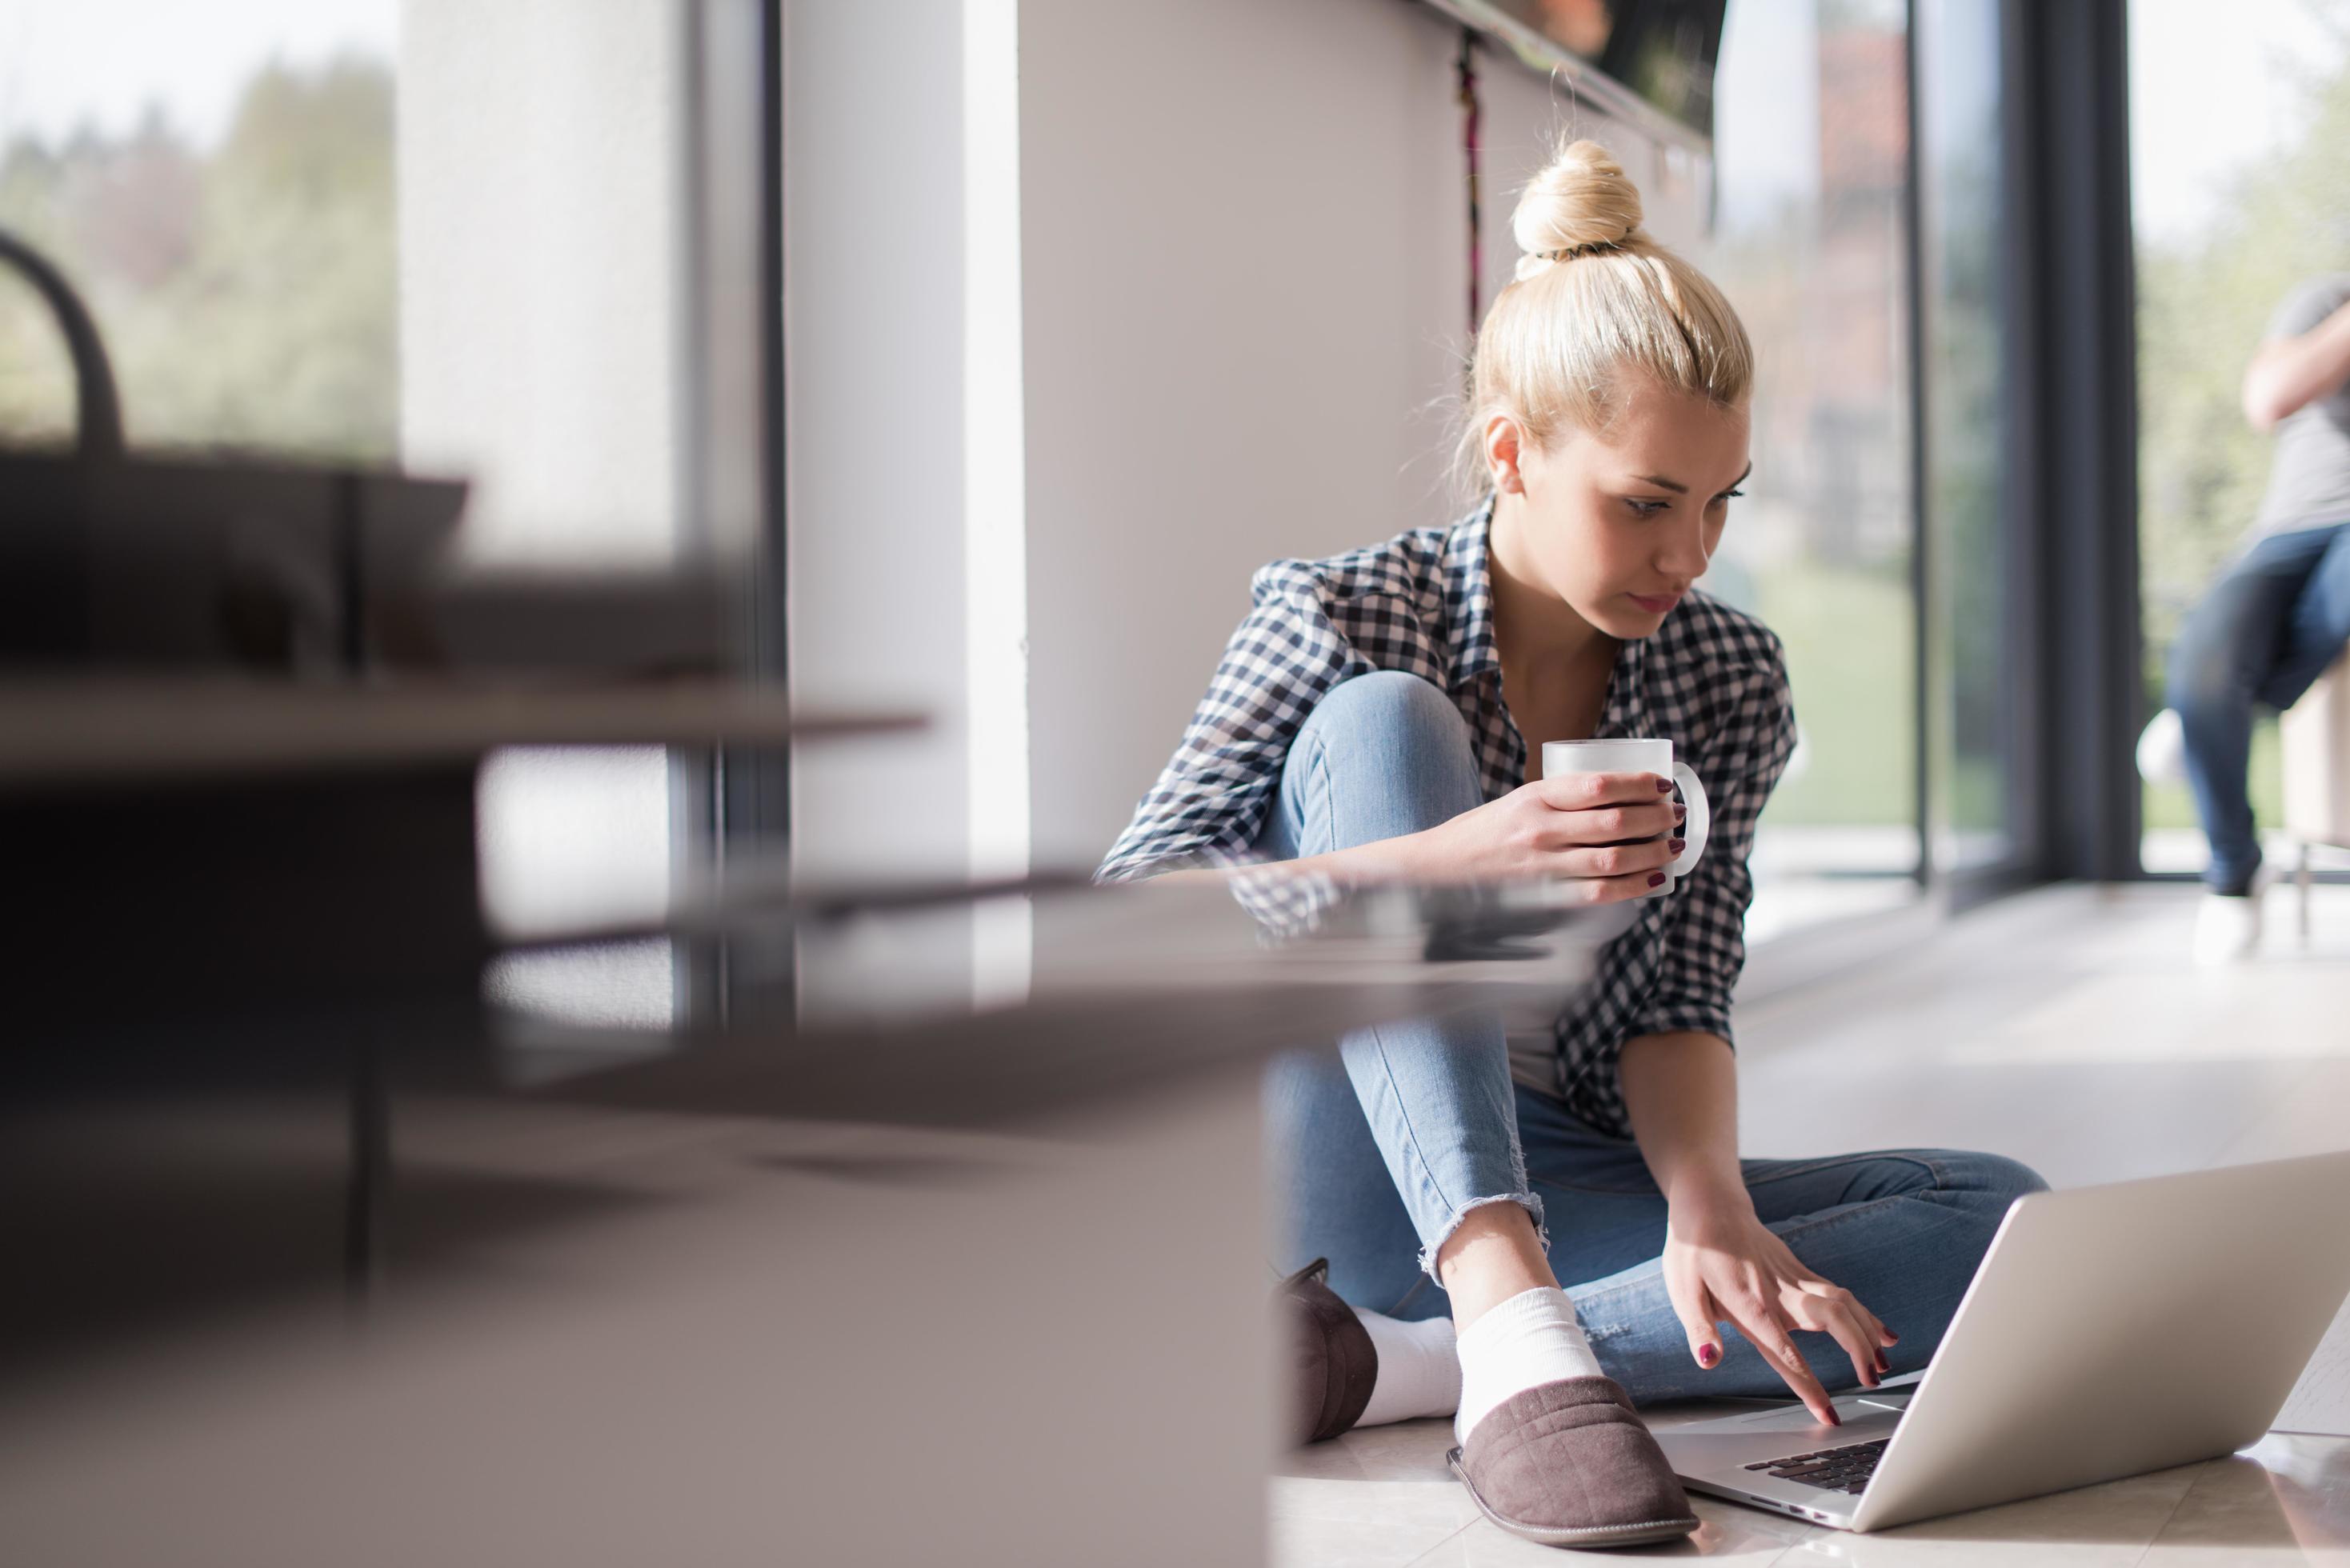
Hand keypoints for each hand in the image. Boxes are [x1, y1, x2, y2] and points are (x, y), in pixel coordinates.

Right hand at [1399, 771, 1684, 902]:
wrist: (1442, 870)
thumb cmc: (1485, 832)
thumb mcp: (1520, 801)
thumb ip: (1561, 800)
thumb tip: (1622, 799)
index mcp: (1536, 796)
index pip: (1599, 785)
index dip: (1639, 785)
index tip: (1661, 786)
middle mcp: (1541, 828)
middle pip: (1615, 821)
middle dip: (1655, 818)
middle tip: (1673, 815)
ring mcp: (1544, 864)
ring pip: (1614, 858)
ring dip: (1653, 852)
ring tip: (1672, 846)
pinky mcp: (1546, 895)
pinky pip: (1600, 892)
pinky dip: (1634, 886)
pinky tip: (1654, 879)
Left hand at [1661, 1194, 1896, 1424]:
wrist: (1708, 1206)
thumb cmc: (1693, 1253)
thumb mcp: (1683, 1293)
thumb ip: (1701, 1330)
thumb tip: (1709, 1361)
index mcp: (1751, 1306)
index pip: (1786, 1354)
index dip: (1809, 1386)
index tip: (1829, 1416)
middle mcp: (1780, 1292)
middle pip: (1832, 1318)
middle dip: (1858, 1350)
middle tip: (1872, 1381)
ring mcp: (1794, 1278)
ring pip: (1843, 1302)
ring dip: (1867, 1333)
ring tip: (1885, 1365)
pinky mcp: (1800, 1270)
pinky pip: (1840, 1292)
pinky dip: (1864, 1314)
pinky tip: (1882, 1332)